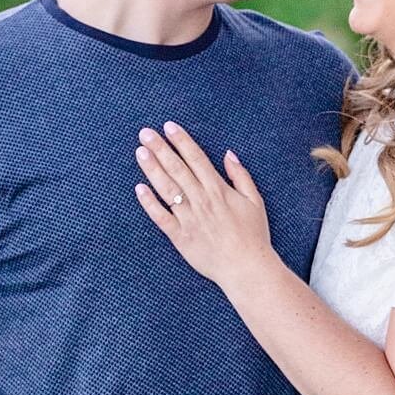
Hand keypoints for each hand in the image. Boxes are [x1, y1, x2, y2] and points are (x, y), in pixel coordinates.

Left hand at [134, 121, 274, 285]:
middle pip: (177, 168)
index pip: (196, 158)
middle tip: (145, 133)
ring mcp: (189, 218)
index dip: (181, 141)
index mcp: (218, 189)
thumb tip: (228, 154)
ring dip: (152, 169)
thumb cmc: (253, 235)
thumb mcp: (254, 201)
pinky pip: (161, 217)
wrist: (246, 268)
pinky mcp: (180, 236)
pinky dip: (149, 203)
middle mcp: (201, 200)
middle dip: (160, 148)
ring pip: (167, 188)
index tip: (168, 126)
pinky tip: (139, 188)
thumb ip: (240, 176)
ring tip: (140, 152)